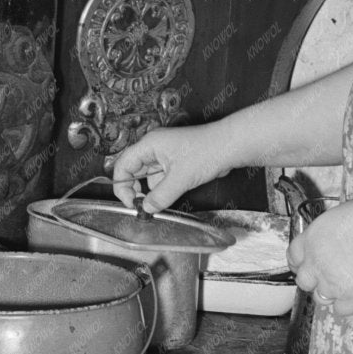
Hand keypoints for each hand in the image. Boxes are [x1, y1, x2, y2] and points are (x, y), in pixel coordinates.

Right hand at [107, 123, 229, 212]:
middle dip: (136, 190)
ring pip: (149, 177)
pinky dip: (163, 189)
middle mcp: (154, 148)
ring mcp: (165, 155)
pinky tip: (168, 197)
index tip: (130, 203)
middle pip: (133, 171)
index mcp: (149, 145)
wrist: (230, 146)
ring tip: (158, 203)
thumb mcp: (180, 178)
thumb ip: (160, 196)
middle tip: (142, 207)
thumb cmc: (207, 152)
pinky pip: (162, 177)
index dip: (122, 186)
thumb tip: (146, 208)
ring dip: (152, 191)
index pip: (123, 165)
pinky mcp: (176, 162)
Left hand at [287, 194, 352, 317]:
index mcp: (312, 238)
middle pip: (303, 280)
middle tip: (330, 274)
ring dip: (330, 293)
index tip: (308, 263)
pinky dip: (347, 305)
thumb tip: (329, 243)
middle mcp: (316, 263)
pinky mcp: (351, 298)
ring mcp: (332, 284)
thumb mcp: (342, 216)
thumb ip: (328, 234)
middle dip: (314, 278)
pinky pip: (339, 311)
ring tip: (347, 283)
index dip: (301, 261)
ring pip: (320, 298)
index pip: (293, 255)